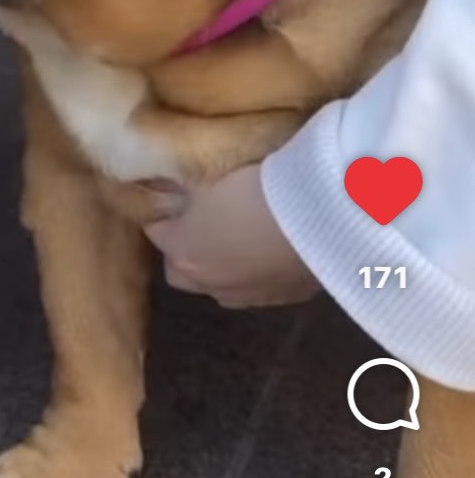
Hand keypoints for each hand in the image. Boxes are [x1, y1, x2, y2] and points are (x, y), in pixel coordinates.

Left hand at [143, 165, 320, 308]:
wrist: (321, 218)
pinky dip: (258, 271)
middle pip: (181, 271)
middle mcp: (211, 284)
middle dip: (183, 250)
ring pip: (220, 285)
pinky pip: (259, 287)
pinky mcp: (287, 299)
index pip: (155, 231)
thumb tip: (167, 183)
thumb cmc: (253, 191)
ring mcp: (250, 296)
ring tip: (239, 236)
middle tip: (199, 222)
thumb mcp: (206, 178)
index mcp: (184, 253)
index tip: (170, 196)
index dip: (162, 213)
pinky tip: (271, 248)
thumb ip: (182, 186)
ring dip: (222, 265)